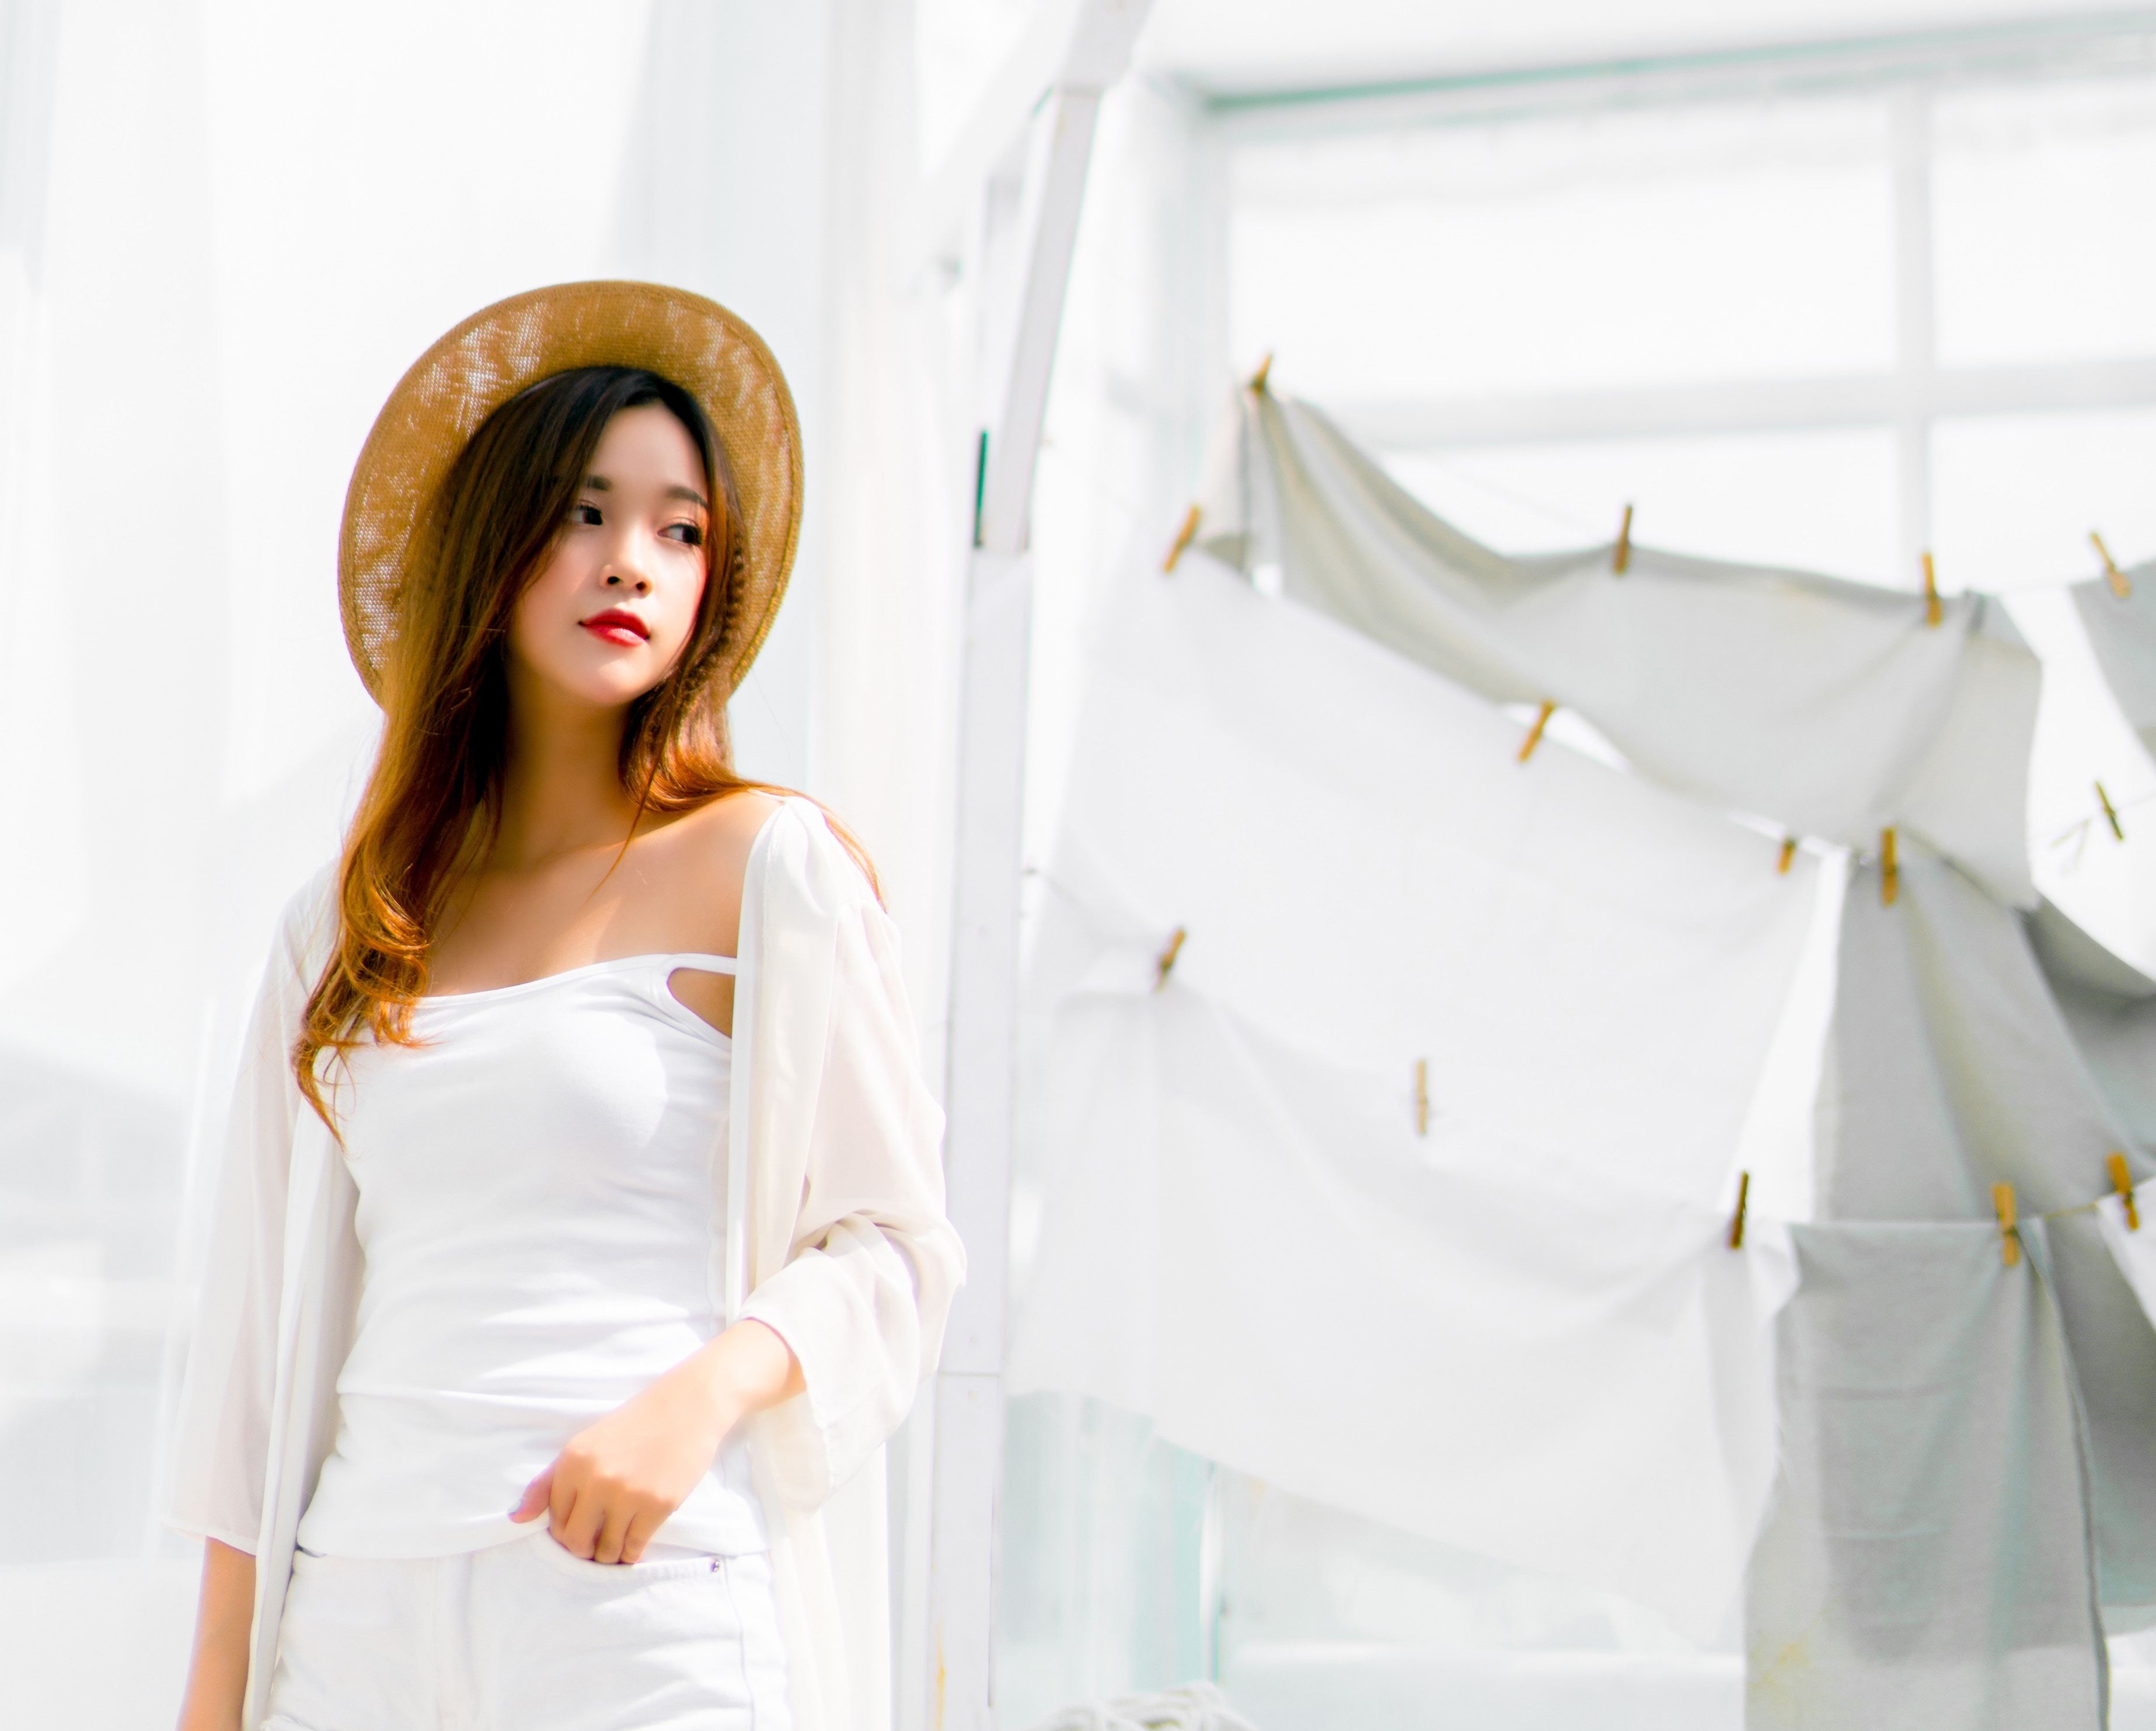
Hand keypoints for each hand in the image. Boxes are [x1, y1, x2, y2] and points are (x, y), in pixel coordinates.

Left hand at [510, 1318, 801, 1563]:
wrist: (687, 1407)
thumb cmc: (634, 1425)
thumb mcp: (585, 1444)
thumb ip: (548, 1483)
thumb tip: (515, 1520)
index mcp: (573, 1462)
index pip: (555, 1521)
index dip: (566, 1531)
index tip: (582, 1528)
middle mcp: (596, 1479)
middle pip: (576, 1542)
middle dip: (584, 1550)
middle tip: (596, 1544)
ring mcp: (628, 1494)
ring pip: (606, 1550)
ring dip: (609, 1555)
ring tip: (616, 1544)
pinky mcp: (658, 1504)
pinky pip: (634, 1547)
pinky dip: (632, 1553)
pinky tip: (635, 1543)